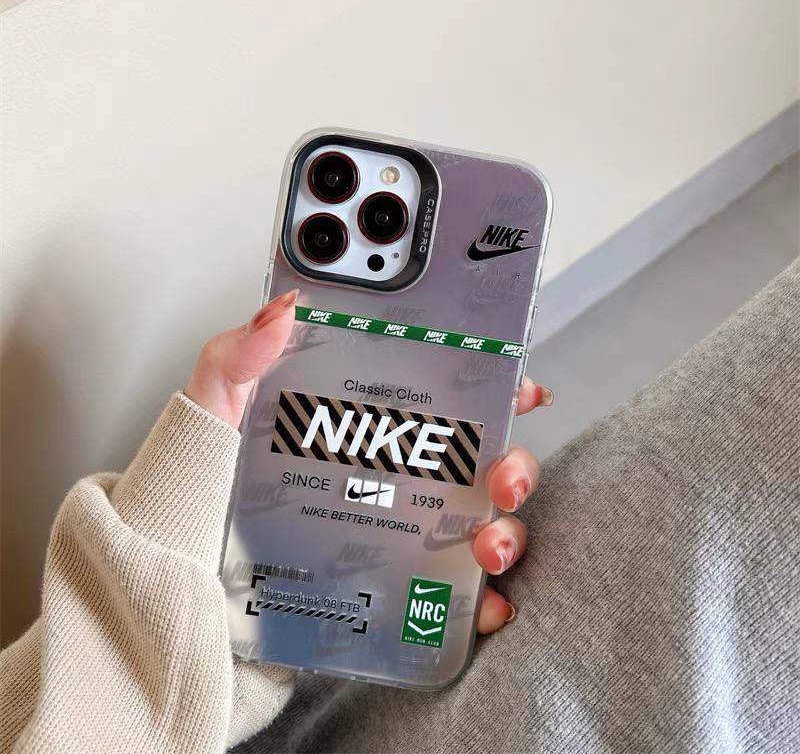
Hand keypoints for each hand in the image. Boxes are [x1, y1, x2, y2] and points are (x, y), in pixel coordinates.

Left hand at [186, 288, 551, 635]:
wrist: (174, 599)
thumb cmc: (195, 501)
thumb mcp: (212, 418)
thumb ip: (238, 359)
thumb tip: (283, 308)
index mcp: (358, 428)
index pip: (439, 394)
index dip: (490, 383)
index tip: (518, 384)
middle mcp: (386, 478)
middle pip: (478, 462)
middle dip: (512, 465)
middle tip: (500, 477)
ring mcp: (392, 535)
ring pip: (480, 526)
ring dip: (506, 533)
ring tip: (486, 543)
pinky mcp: (389, 591)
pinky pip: (455, 599)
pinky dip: (484, 603)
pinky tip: (487, 604)